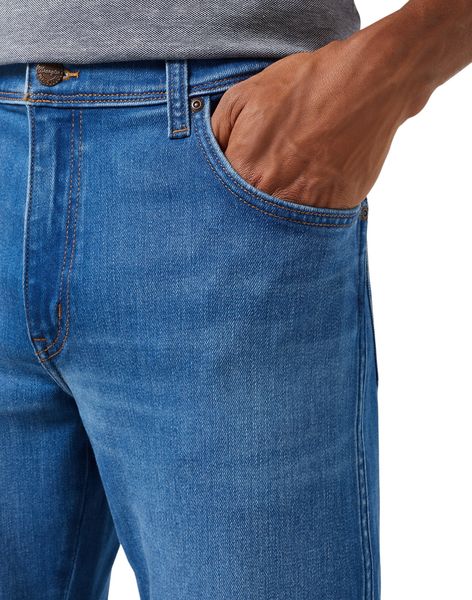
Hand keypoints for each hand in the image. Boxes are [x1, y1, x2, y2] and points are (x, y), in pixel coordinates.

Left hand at [210, 12, 433, 209]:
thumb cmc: (303, 86)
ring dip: (275, 218)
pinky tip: (308, 192)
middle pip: (247, 223)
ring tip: (284, 193)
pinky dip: (306, 217)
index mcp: (244, 172)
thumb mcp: (242, 97)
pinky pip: (312, 226)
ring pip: (279, 230)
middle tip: (258, 195)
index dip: (219, 201)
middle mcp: (272, 197)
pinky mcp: (335, 211)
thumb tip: (203, 161)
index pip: (218, 204)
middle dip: (245, 214)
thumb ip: (213, 135)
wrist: (366, 83)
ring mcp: (307, 208)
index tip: (227, 195)